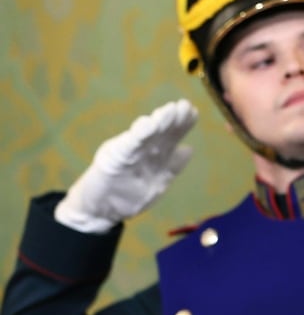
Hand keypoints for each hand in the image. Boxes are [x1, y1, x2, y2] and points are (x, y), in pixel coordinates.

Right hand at [55, 99, 198, 232]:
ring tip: (169, 110)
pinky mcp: (113, 161)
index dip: (183, 125)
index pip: (172, 136)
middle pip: (161, 132)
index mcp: (157, 155)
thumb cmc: (128, 190)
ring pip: (146, 136)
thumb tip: (188, 149)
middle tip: (185, 106)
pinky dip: (138, 136)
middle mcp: (144, 150)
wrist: (100, 209)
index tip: (193, 112)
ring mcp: (129, 154)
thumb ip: (172, 166)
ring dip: (158, 122)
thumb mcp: (156, 180)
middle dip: (173, 119)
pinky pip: (128, 147)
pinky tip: (147, 124)